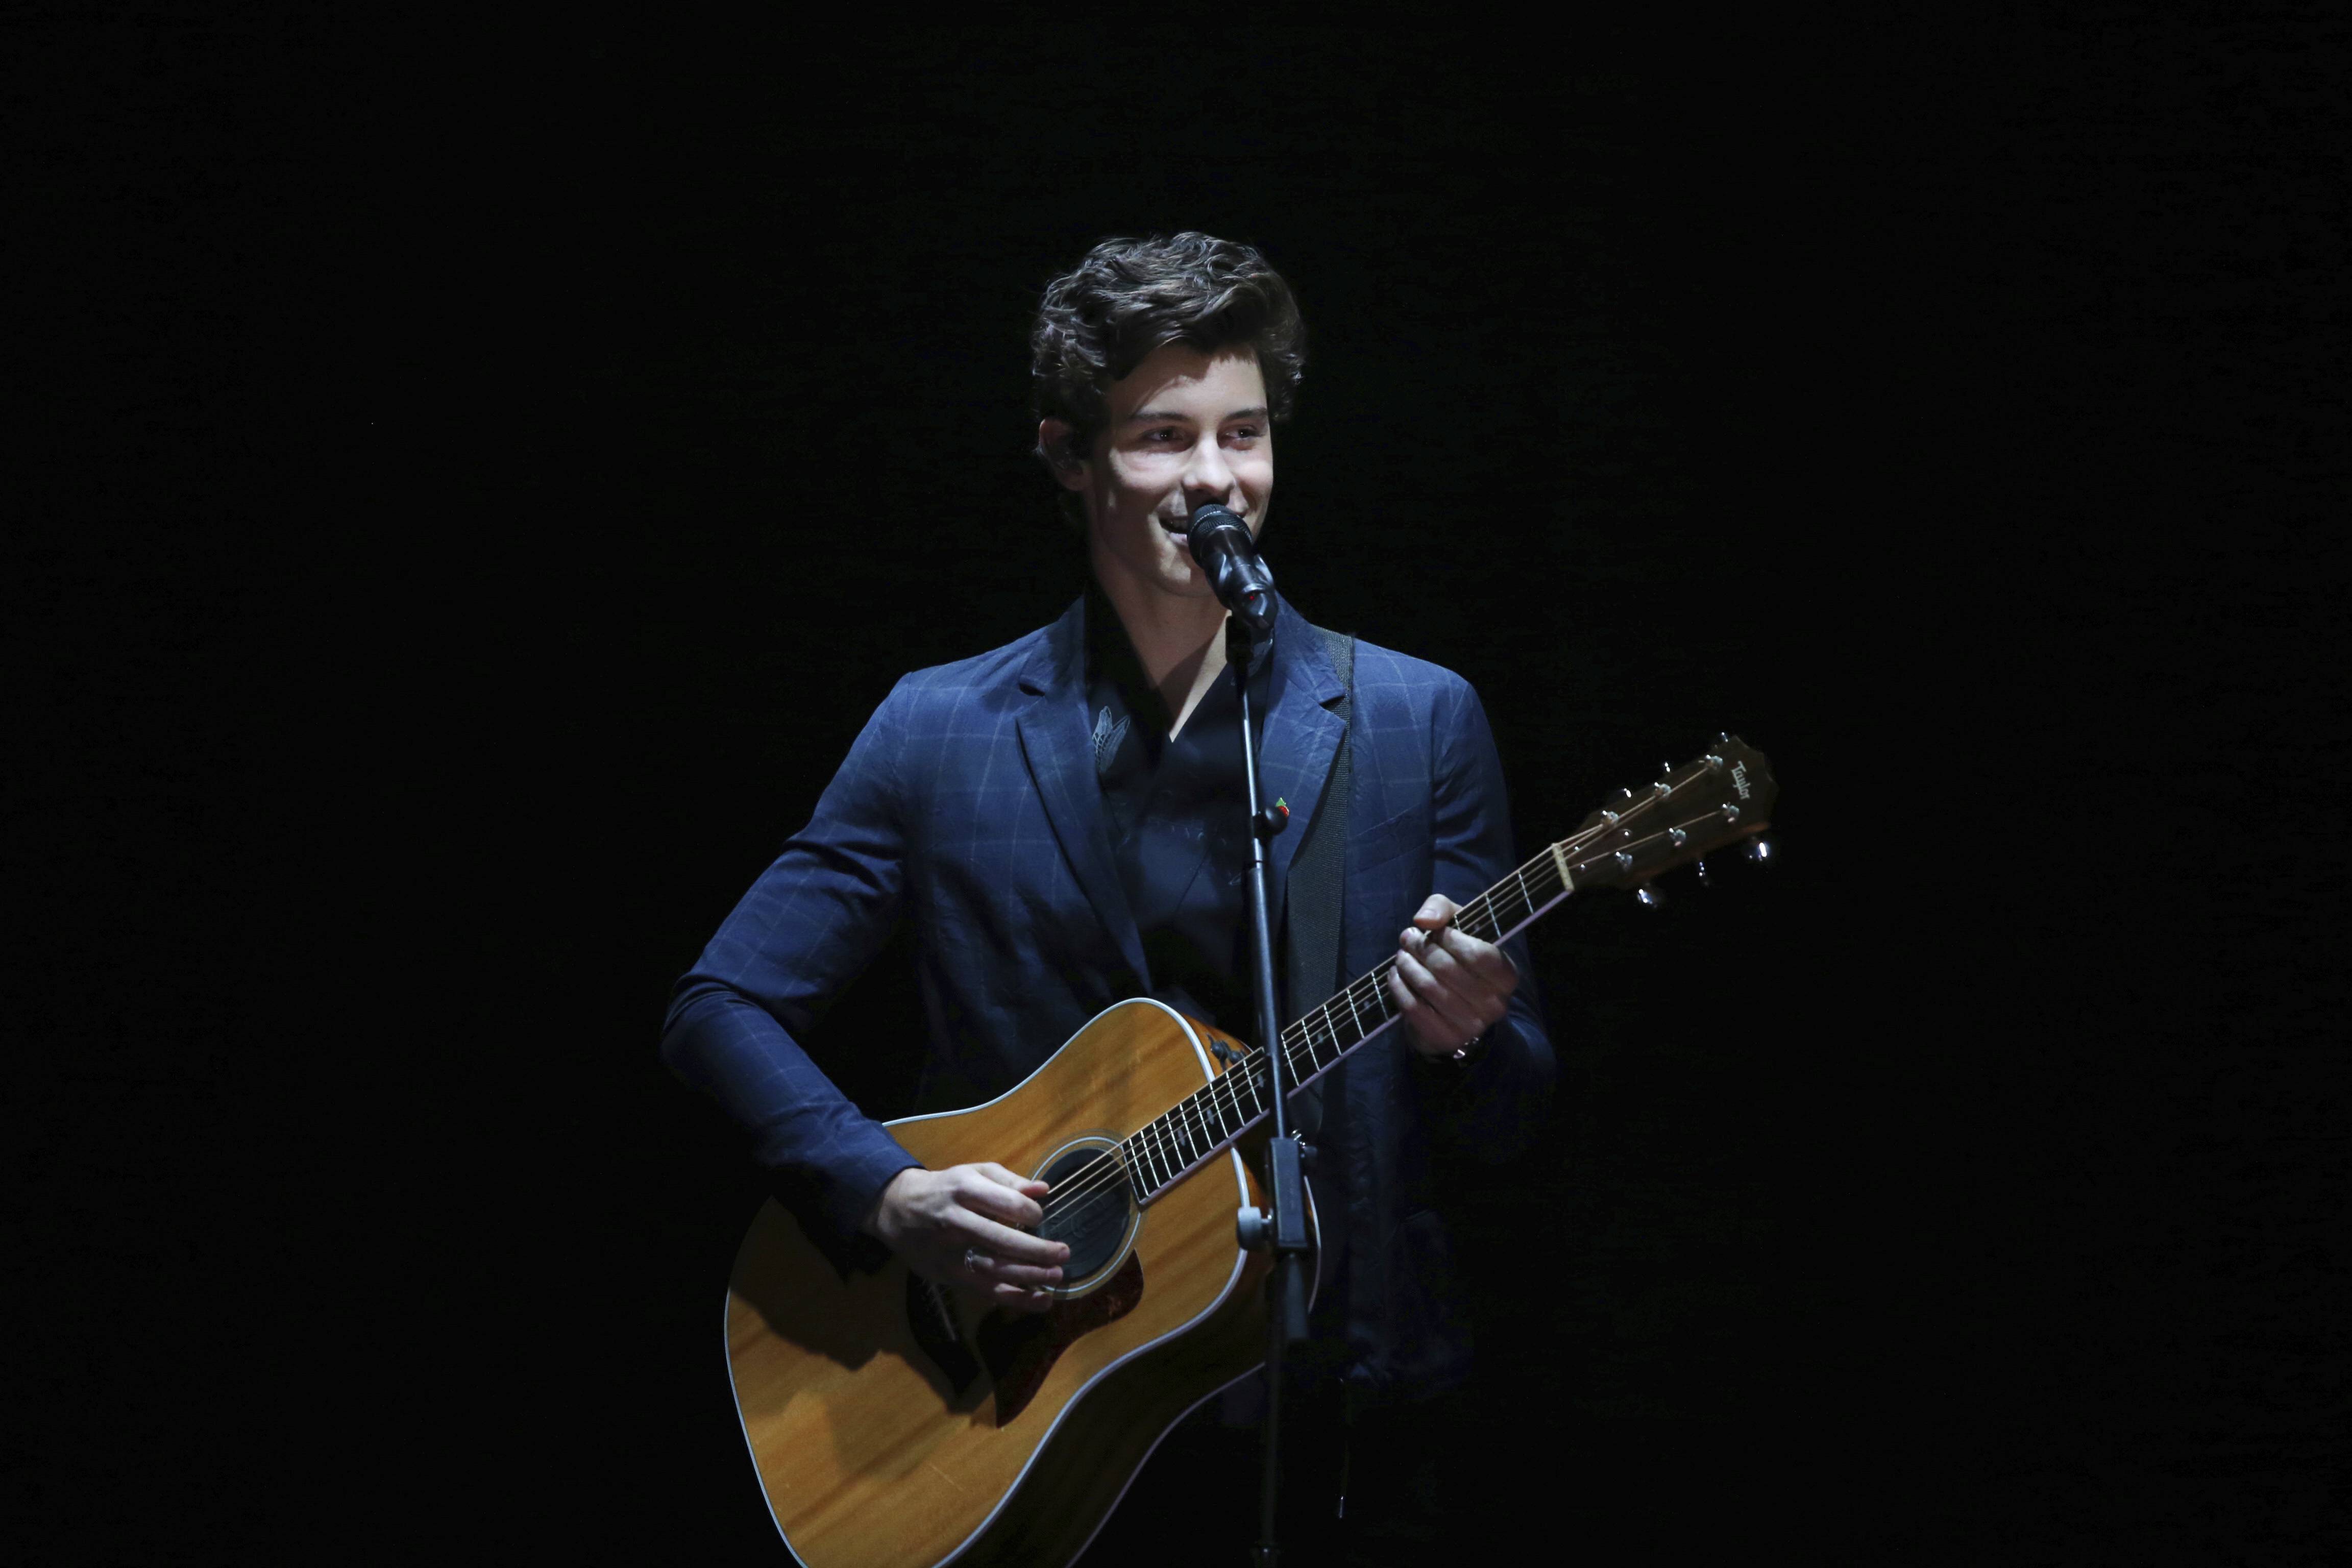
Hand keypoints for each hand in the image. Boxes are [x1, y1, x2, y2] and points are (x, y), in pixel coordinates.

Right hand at [863, 1163, 1069, 1313]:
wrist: (897, 1209)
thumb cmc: (945, 1188)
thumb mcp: (973, 1172)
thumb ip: (1009, 1180)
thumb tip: (1043, 1190)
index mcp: (965, 1190)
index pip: (1006, 1204)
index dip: (1030, 1213)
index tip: (1040, 1217)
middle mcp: (956, 1222)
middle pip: (1001, 1241)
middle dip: (1037, 1250)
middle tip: (1063, 1253)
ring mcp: (950, 1252)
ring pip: (994, 1270)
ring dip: (1030, 1276)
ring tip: (1056, 1276)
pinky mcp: (948, 1275)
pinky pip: (985, 1290)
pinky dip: (1016, 1298)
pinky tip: (1040, 1300)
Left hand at [1388, 894, 1517, 1056]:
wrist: (1453, 1010)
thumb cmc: (1458, 958)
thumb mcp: (1457, 925)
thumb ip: (1442, 908)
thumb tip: (1423, 920)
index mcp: (1506, 975)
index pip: (1477, 953)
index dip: (1448, 938)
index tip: (1430, 930)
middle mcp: (1494, 1004)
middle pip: (1447, 969)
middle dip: (1420, 949)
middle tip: (1407, 939)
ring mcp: (1471, 1025)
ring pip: (1429, 987)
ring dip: (1407, 966)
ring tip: (1401, 956)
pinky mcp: (1445, 1038)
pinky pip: (1414, 1008)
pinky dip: (1399, 988)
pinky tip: (1396, 976)